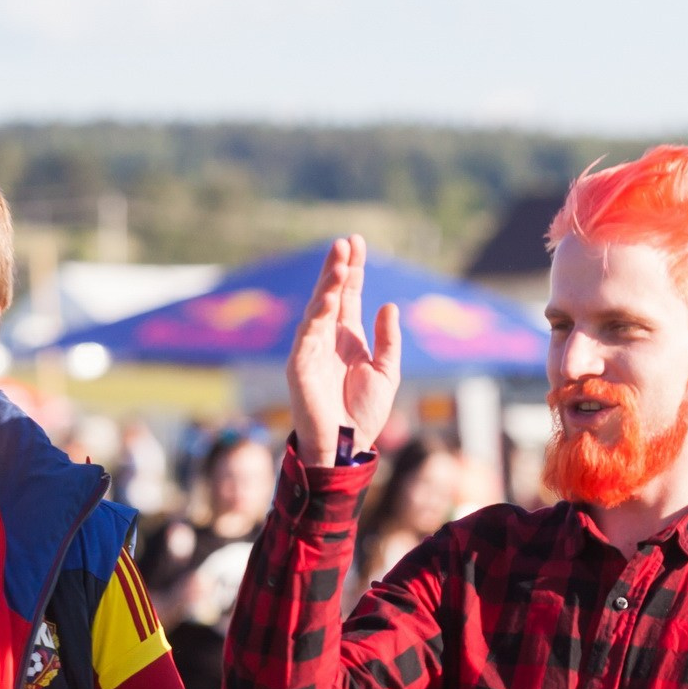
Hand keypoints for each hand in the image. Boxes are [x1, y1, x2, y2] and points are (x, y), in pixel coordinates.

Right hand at [286, 235, 401, 465]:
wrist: (346, 446)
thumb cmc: (363, 413)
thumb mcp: (387, 372)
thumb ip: (387, 340)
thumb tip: (388, 305)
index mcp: (347, 338)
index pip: (348, 296)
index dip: (353, 271)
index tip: (357, 243)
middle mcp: (327, 339)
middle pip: (331, 295)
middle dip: (338, 268)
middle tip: (345, 242)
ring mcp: (311, 350)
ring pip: (318, 309)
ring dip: (328, 284)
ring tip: (340, 260)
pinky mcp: (299, 365)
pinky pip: (307, 333)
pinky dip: (317, 313)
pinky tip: (329, 295)